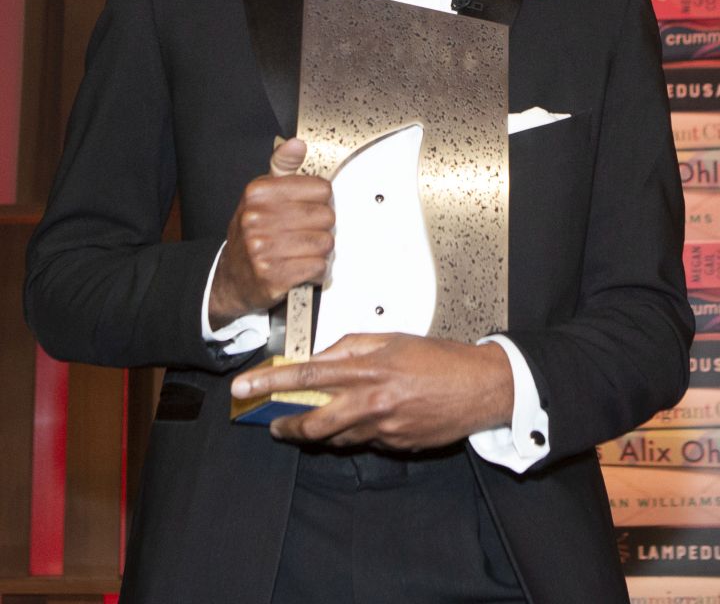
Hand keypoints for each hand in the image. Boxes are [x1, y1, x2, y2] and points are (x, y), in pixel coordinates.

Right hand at [209, 138, 334, 326]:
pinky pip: (317, 267)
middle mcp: (257, 218)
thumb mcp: (262, 194)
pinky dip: (316, 270)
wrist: (231, 276)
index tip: (310, 207)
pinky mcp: (272, 276)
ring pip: (324, 243)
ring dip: (320, 250)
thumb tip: (297, 144)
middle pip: (325, 216)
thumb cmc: (252, 231)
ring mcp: (263, 248)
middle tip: (306, 232)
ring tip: (303, 250)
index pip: (321, 189)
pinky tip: (302, 267)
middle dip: (322, 227)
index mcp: (258, 192)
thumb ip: (282, 167)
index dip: (321, 200)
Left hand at [231, 333, 513, 450]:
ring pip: (334, 437)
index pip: (306, 375)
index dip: (271, 381)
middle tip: (271, 423)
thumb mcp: (391, 339)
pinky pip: (362, 442)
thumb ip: (351, 347)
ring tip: (307, 423)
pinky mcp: (394, 446)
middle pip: (312, 422)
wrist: (479, 388)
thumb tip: (322, 356)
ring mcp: (382, 429)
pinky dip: (352, 433)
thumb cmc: (439, 359)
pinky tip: (356, 422)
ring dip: (316, 432)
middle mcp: (370, 401)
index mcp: (367, 369)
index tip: (246, 385)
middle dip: (285, 425)